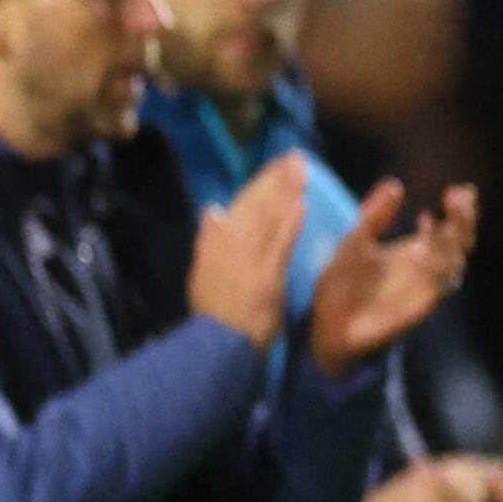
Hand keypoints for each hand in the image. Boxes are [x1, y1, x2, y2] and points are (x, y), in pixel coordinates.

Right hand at [185, 157, 303, 350]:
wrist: (218, 345)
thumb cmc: (213, 315)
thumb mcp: (201, 275)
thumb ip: (208, 241)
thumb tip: (213, 210)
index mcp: (217, 244)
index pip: (242, 207)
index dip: (260, 184)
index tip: (277, 165)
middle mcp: (231, 247)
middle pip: (256, 208)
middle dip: (275, 180)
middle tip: (295, 156)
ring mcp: (249, 261)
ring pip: (268, 221)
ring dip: (285, 193)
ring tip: (301, 168)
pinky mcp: (266, 277)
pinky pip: (277, 247)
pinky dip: (288, 225)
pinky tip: (300, 205)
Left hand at [309, 177, 473, 375]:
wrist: (326, 325)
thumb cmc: (343, 285)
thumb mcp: (356, 242)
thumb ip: (374, 216)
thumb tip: (394, 184)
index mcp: (417, 248)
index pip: (452, 224)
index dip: (462, 208)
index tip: (461, 188)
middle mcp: (428, 267)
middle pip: (462, 240)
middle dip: (463, 219)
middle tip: (455, 197)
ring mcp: (426, 287)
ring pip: (454, 262)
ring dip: (449, 241)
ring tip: (430, 222)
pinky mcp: (418, 306)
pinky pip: (436, 287)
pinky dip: (434, 270)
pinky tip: (420, 251)